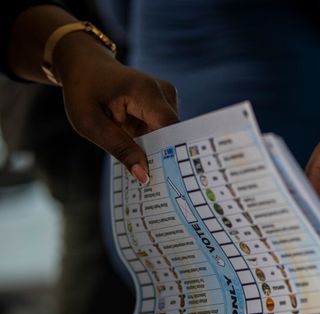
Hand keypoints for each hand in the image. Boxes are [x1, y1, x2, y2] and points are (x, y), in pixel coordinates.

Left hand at [55, 34, 178, 183]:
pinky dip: (154, 141)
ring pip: (170, 135)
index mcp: (144, 91)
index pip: (170, 128)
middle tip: (148, 179)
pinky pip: (166, 130)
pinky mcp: (166, 103)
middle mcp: (163, 91)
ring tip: (139, 161)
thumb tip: (144, 176)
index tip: (164, 178)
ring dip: (156, 149)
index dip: (170, 153)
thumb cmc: (83, 91)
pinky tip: (140, 147)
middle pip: (173, 133)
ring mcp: (167, 96)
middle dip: (162, 156)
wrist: (84, 65)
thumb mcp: (90, 123)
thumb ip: (119, 149)